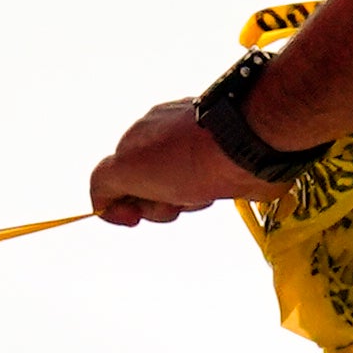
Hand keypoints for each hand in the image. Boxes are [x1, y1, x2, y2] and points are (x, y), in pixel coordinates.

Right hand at [89, 96, 257, 226]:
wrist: (249, 145)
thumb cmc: (191, 156)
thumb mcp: (128, 169)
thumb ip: (104, 183)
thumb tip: (104, 203)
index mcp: (139, 135)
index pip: (115, 177)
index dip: (121, 203)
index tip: (133, 216)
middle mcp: (166, 139)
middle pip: (148, 189)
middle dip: (158, 204)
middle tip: (173, 196)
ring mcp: (198, 150)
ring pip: (180, 193)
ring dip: (188, 203)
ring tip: (202, 190)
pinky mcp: (226, 162)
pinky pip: (211, 190)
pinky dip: (211, 196)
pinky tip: (220, 189)